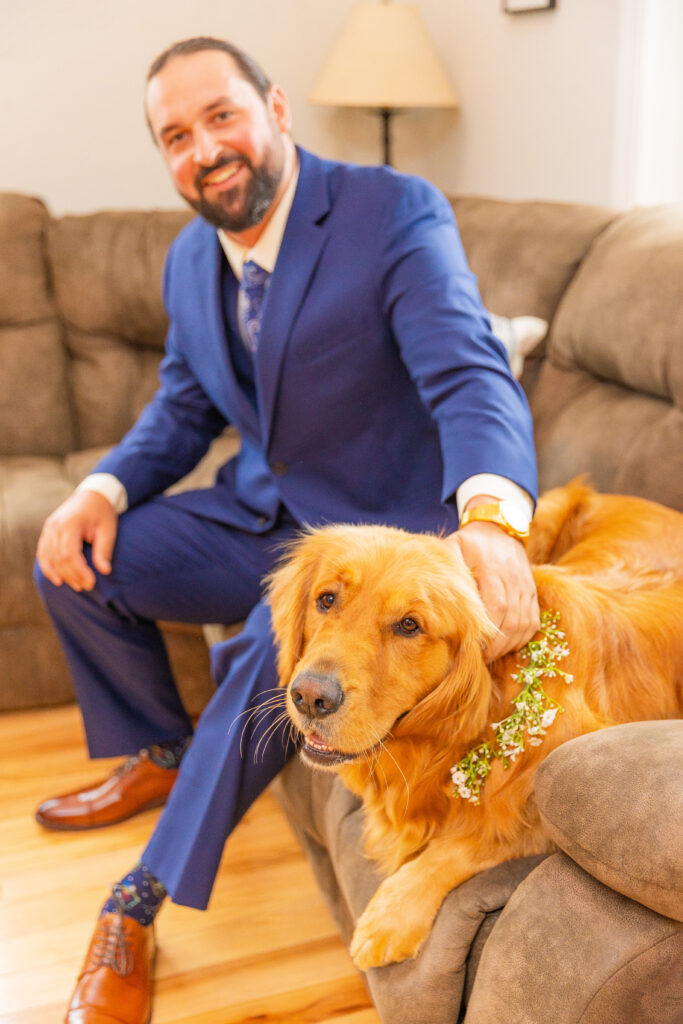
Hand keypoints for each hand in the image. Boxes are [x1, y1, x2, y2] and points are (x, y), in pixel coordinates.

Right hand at [36, 490, 117, 590]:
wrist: (92, 495)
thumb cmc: (102, 513)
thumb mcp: (108, 530)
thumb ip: (104, 550)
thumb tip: (104, 571)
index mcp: (71, 523)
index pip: (69, 554)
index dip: (79, 571)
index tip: (91, 583)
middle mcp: (55, 525)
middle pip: (58, 558)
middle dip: (72, 575)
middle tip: (86, 587)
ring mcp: (49, 528)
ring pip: (48, 557)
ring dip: (61, 574)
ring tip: (76, 585)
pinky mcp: (47, 531)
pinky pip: (43, 552)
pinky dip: (48, 567)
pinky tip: (57, 579)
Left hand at [445, 521, 538, 660]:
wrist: (499, 528)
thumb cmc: (470, 542)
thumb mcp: (453, 546)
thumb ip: (447, 567)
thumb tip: (434, 590)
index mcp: (492, 569)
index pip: (496, 606)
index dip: (486, 631)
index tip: (471, 646)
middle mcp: (513, 579)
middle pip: (511, 620)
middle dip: (495, 644)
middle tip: (479, 657)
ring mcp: (526, 587)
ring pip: (524, 624)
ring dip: (508, 645)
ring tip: (490, 655)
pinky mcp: (532, 593)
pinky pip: (533, 622)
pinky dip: (521, 638)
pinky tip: (506, 646)